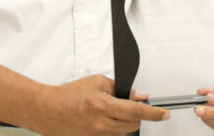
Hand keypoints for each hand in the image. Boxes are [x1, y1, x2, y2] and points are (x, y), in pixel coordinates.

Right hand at [32, 74, 168, 135]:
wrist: (49, 110)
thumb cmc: (69, 95)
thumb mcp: (97, 82)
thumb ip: (121, 89)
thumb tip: (140, 95)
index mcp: (102, 105)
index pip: (136, 110)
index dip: (154, 113)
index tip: (164, 114)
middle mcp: (101, 124)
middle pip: (134, 124)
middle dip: (139, 114)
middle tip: (133, 105)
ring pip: (125, 132)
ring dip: (127, 122)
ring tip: (114, 111)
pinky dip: (116, 129)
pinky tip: (107, 120)